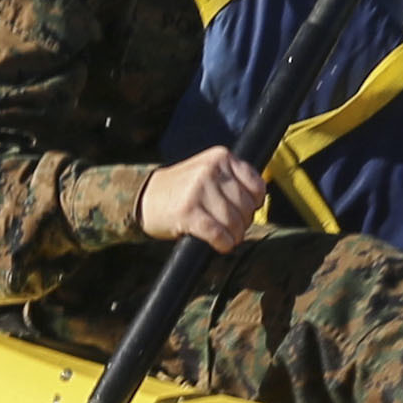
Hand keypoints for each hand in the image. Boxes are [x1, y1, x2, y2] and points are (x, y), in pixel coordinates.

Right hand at [137, 148, 268, 253]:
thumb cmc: (181, 189)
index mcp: (220, 156)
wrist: (143, 197)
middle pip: (245, 205)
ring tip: (229, 238)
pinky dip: (223, 243)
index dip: (255, 203)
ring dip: (235, 235)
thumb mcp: (207, 170)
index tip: (247, 212)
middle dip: (244, 222)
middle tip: (235, 229)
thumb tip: (259, 202)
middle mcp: (210, 170)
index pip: (256, 184)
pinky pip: (217, 233)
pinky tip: (221, 245)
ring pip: (233, 221)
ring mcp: (198, 190)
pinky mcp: (188, 211)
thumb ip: (231, 178)